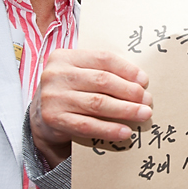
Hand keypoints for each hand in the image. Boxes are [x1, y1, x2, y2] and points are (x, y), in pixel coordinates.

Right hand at [30, 49, 151, 166]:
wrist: (40, 116)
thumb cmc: (68, 91)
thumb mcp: (78, 73)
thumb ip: (100, 71)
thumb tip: (139, 81)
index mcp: (65, 57)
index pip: (103, 58)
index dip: (127, 69)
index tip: (144, 80)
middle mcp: (56, 75)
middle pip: (102, 81)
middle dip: (130, 91)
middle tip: (147, 100)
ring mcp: (53, 97)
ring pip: (97, 103)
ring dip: (125, 110)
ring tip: (143, 114)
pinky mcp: (54, 119)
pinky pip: (87, 125)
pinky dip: (109, 129)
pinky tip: (126, 132)